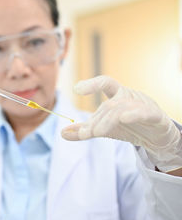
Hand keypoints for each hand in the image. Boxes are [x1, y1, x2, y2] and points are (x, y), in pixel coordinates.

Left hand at [61, 76, 181, 171]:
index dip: (92, 83)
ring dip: (107, 121)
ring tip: (95, 133)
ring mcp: (143, 105)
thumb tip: (62, 133)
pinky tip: (124, 119)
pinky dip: (134, 114)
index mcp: (117, 94)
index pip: (105, 83)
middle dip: (96, 119)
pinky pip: (145, 113)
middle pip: (110, 104)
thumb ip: (84, 130)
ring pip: (122, 110)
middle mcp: (130, 96)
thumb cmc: (129, 126)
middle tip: (84, 133)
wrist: (157, 137)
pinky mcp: (155, 116)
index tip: (76, 89)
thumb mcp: (104, 129)